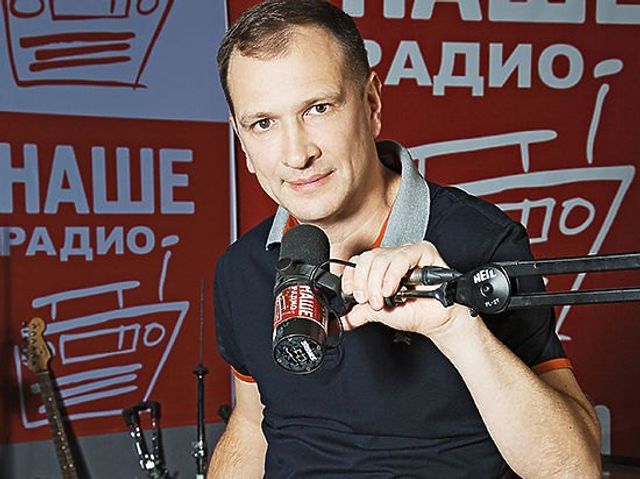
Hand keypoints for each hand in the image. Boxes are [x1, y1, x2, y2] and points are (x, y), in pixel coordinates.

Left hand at [340, 241, 471, 336]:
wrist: (437, 321)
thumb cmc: (414, 312)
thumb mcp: (379, 313)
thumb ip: (359, 314)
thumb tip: (341, 321)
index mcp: (379, 267)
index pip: (358, 261)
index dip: (351, 277)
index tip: (352, 294)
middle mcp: (391, 258)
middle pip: (367, 258)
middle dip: (364, 282)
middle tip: (369, 300)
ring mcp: (406, 253)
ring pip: (381, 258)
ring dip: (377, 282)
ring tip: (383, 299)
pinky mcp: (423, 252)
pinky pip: (403, 257)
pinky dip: (393, 274)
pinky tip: (393, 289)